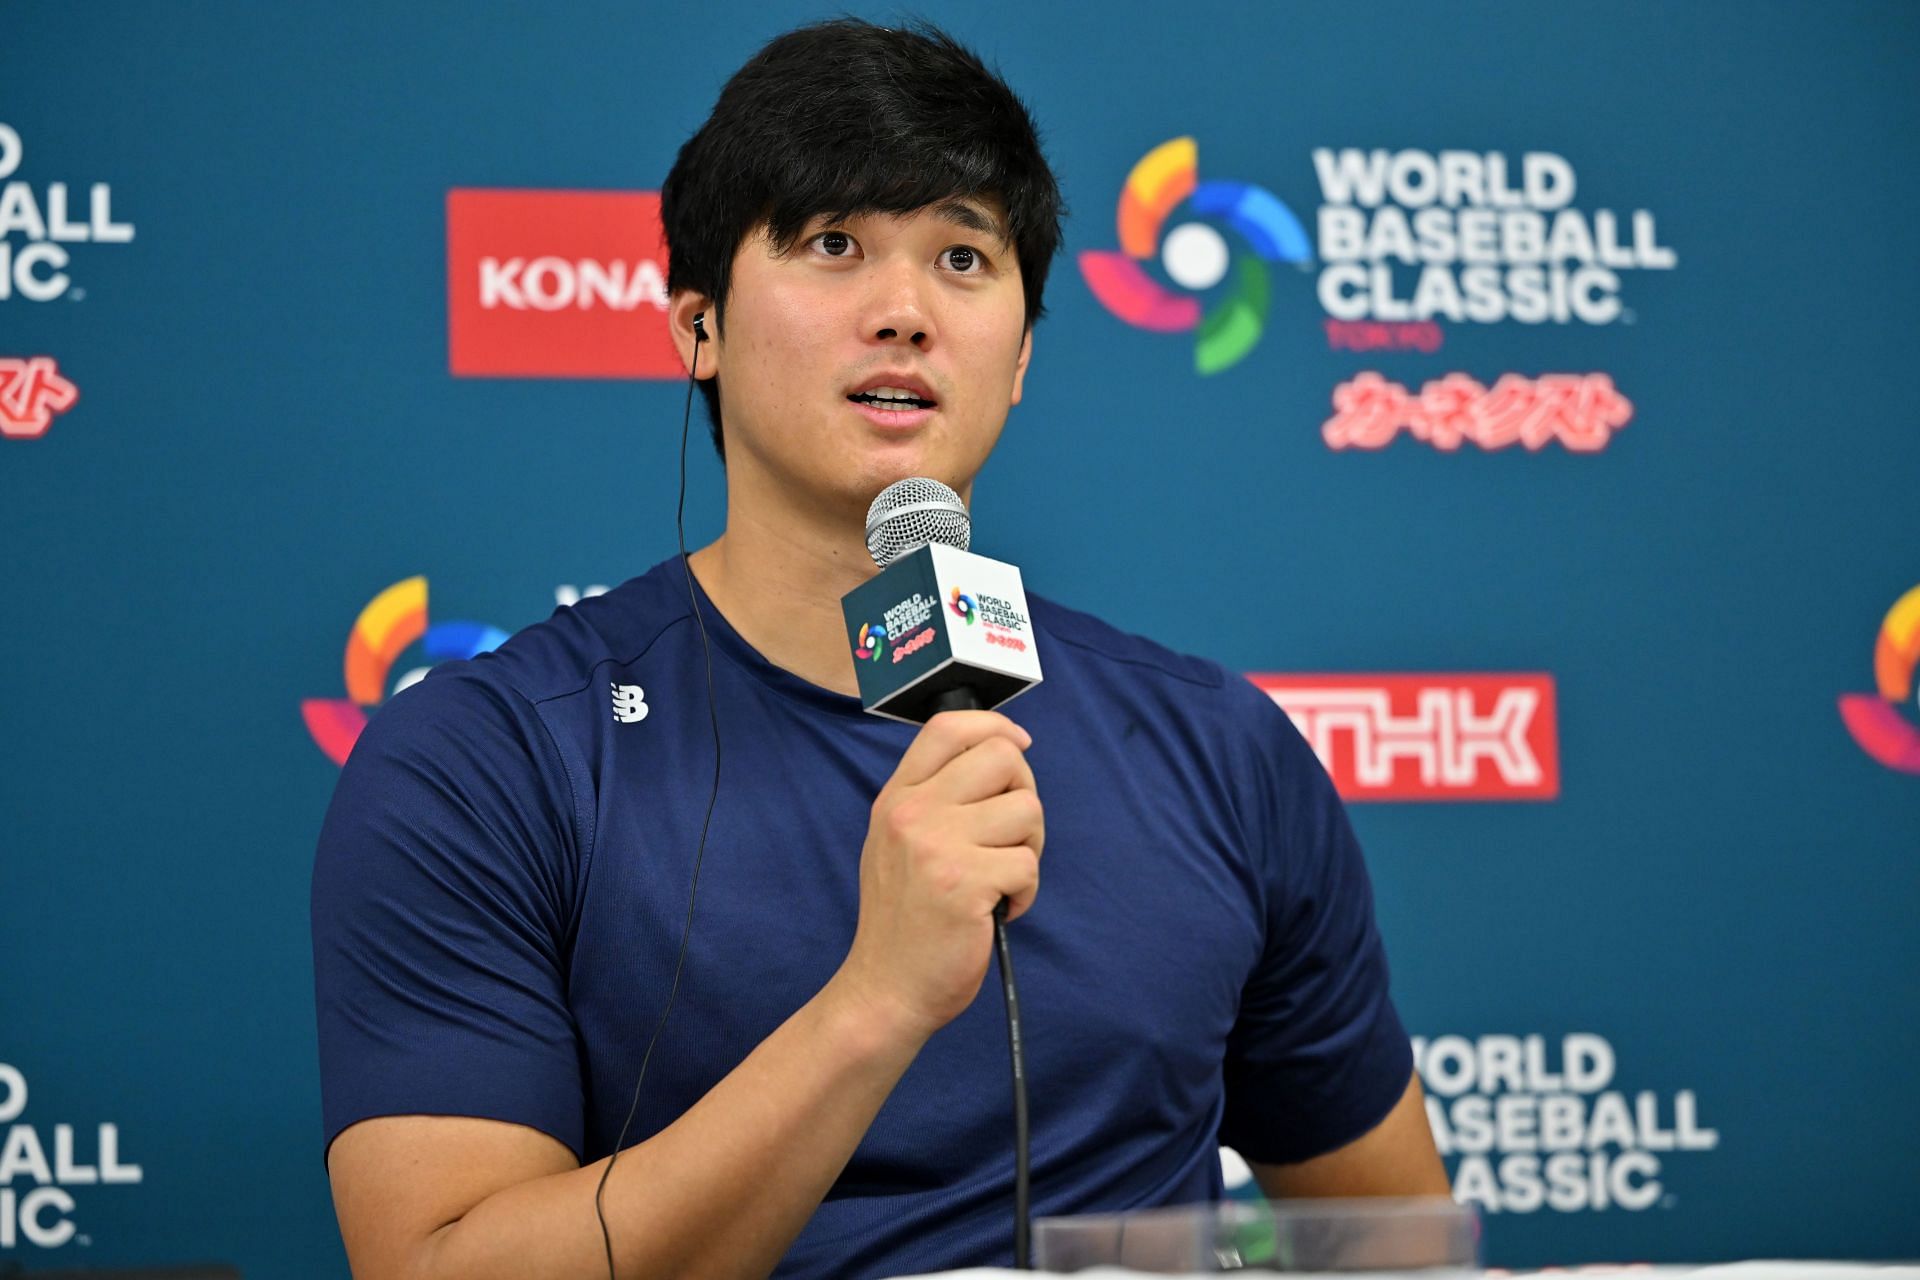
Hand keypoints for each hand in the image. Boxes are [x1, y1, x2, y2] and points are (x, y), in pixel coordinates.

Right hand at [831, 710, 1043, 1044]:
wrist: (886, 989)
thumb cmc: (905, 919)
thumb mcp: (898, 844)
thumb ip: (935, 800)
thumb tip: (1004, 754)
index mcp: (897, 798)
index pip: (949, 727)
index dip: (995, 726)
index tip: (1018, 744)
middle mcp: (913, 812)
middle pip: (1003, 757)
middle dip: (1025, 793)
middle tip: (1012, 837)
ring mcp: (937, 846)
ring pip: (1027, 810)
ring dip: (1029, 849)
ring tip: (1002, 880)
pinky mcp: (965, 883)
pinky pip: (1028, 865)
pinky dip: (1025, 892)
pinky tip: (999, 910)